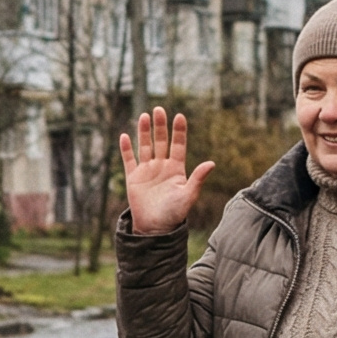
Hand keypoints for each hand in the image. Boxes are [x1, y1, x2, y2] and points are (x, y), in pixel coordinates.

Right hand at [118, 107, 213, 234]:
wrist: (155, 228)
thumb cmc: (174, 213)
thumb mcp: (188, 195)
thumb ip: (198, 178)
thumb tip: (212, 163)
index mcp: (176, 169)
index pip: (178, 145)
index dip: (179, 131)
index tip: (179, 116)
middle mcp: (161, 166)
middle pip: (161, 141)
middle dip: (160, 126)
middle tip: (158, 109)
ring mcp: (147, 171)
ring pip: (145, 147)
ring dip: (144, 132)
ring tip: (144, 116)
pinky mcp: (133, 178)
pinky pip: (129, 160)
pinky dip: (126, 149)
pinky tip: (125, 136)